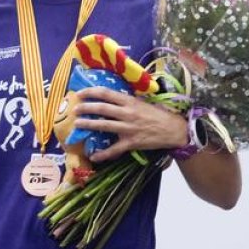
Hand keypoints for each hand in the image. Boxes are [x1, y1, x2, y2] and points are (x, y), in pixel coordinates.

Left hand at [71, 86, 187, 162]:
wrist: (174, 130)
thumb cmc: (158, 114)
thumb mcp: (142, 102)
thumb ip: (126, 101)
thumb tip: (110, 98)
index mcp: (129, 101)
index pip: (106, 93)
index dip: (91, 92)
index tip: (80, 93)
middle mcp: (127, 113)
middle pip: (102, 109)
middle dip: (86, 108)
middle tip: (75, 109)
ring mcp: (128, 128)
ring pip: (104, 126)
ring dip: (88, 125)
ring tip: (77, 125)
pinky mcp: (131, 143)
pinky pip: (114, 149)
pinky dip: (103, 154)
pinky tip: (93, 156)